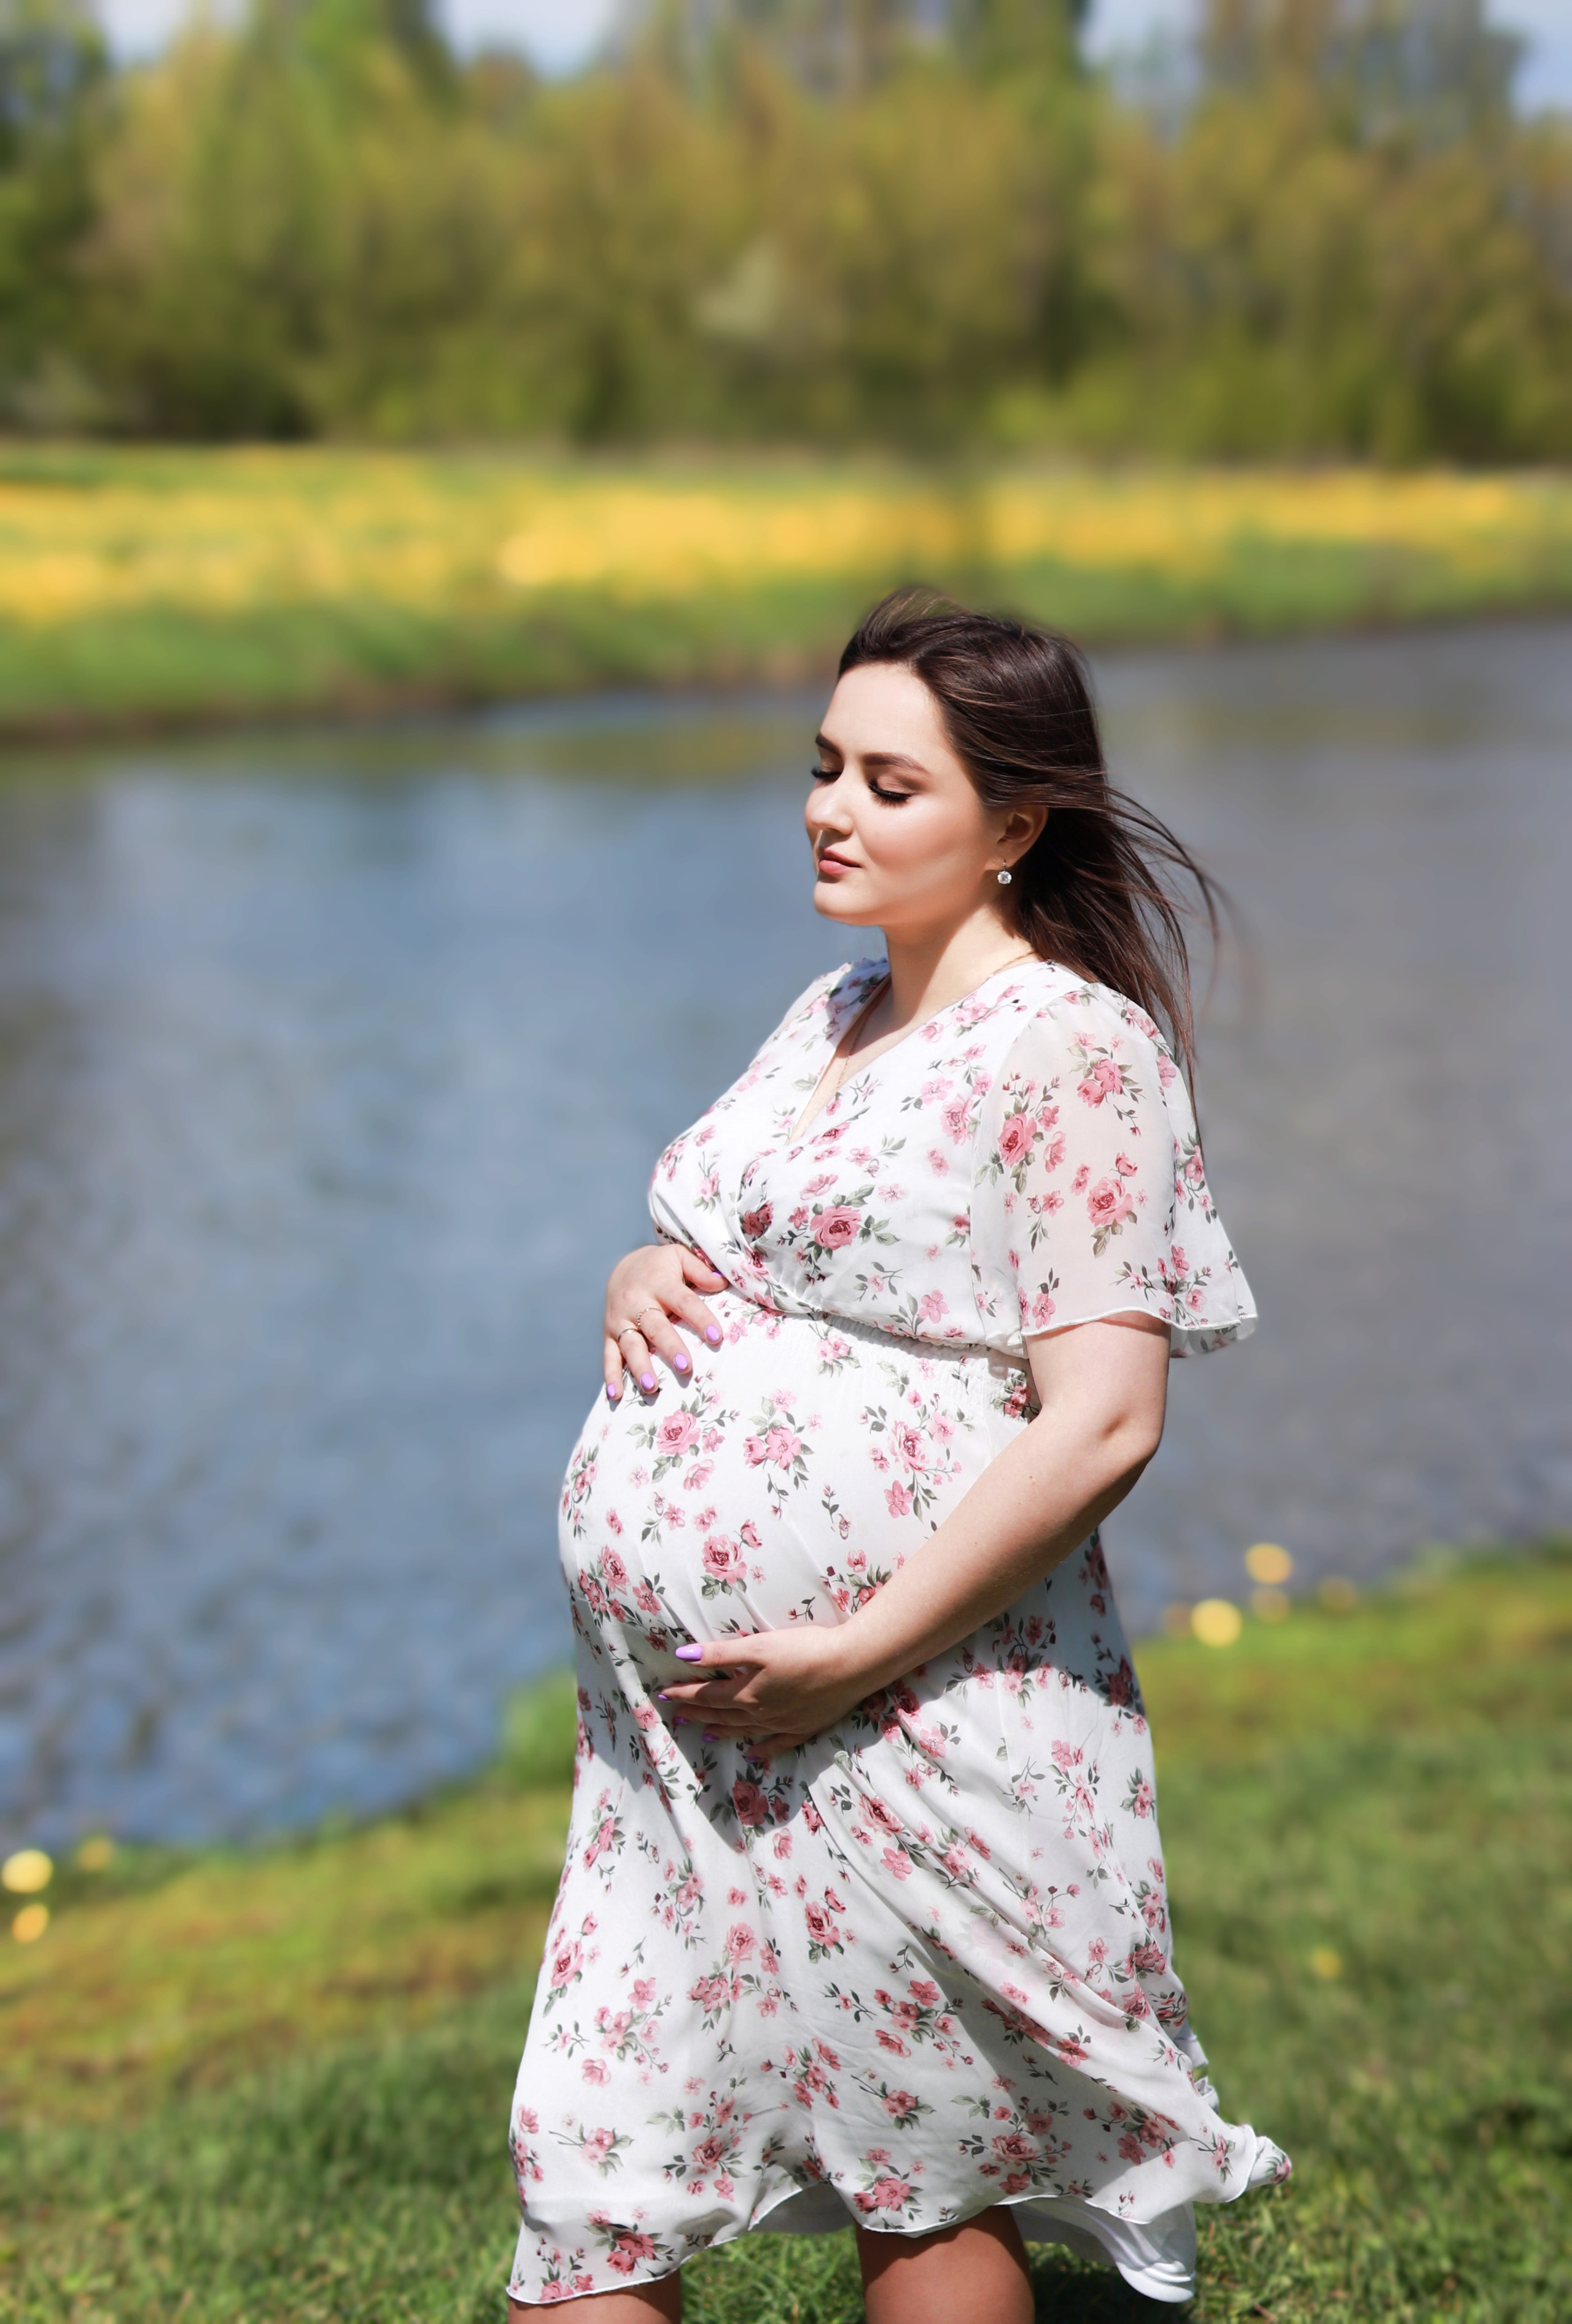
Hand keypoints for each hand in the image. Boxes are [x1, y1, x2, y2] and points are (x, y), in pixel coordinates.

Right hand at [604, 1242, 727, 1402]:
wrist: (622, 1265)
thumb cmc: (660, 1266)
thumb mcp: (678, 1256)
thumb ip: (699, 1269)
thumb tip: (721, 1281)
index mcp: (659, 1283)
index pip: (684, 1301)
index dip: (700, 1318)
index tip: (716, 1337)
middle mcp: (637, 1302)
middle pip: (655, 1327)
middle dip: (670, 1347)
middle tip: (685, 1367)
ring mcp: (620, 1319)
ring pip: (630, 1345)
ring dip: (640, 1366)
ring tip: (651, 1387)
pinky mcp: (608, 1334)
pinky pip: (609, 1356)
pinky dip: (611, 1375)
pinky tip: (616, 1395)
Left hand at [658, 1625, 876, 1761]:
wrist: (850, 1666)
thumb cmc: (804, 1649)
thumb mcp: (759, 1646)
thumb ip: (721, 1654)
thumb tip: (684, 1656)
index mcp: (747, 1692)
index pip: (707, 1694)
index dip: (684, 1692)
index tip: (664, 1693)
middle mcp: (761, 1713)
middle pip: (722, 1714)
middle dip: (697, 1712)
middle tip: (676, 1714)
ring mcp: (783, 1724)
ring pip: (745, 1730)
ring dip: (723, 1730)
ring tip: (706, 1732)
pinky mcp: (804, 1727)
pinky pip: (776, 1744)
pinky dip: (762, 1749)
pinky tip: (754, 1753)